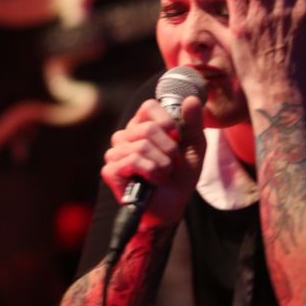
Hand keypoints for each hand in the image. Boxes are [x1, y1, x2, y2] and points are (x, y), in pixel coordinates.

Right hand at [101, 96, 205, 227]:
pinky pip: (132, 161)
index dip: (167, 121)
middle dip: (169, 148)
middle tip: (174, 162)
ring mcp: (115, 153)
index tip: (177, 137)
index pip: (149, 106)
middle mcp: (126, 136)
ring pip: (141, 145)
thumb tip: (191, 99)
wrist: (173, 206)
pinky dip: (151, 172)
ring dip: (162, 163)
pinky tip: (155, 181)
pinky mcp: (110, 170)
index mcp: (143, 125)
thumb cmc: (180, 175)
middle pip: (147, 128)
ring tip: (165, 174)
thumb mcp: (194, 146)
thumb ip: (193, 123)